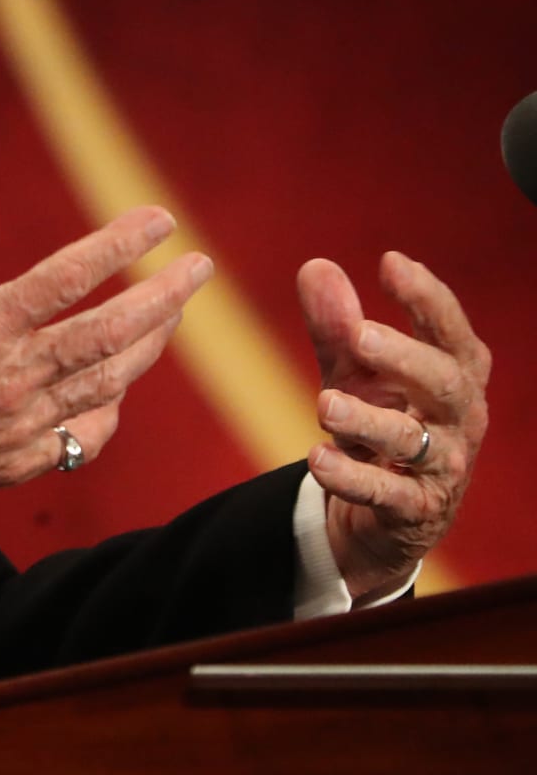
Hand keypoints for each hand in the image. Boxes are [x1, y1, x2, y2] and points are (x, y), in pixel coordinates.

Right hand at [0, 189, 213, 572]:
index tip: (157, 220)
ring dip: (148, 346)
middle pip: (109, 334)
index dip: (118, 246)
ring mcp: (14, 430)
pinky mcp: (11, 467)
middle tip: (198, 268)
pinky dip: (106, 409)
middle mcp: (4, 381)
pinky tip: (111, 389)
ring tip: (170, 315)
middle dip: (163, 298)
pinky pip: (81, 437)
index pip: (64, 280)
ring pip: (107, 383)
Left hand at [297, 254, 489, 600]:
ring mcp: (441, 467)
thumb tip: (316, 266)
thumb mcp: (354, 373)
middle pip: (445, 382)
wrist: (382, 512)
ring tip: (325, 403)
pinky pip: (384, 493)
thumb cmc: (379, 422)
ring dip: (367, 419)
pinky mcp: (413, 510)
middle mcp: (458, 419)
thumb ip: (336, 326)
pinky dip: (350, 476)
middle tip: (360, 335)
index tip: (392, 262)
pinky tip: (317, 458)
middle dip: (405, 356)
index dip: (427, 297)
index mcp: (453, 375)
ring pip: (411, 440)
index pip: (450, 331)